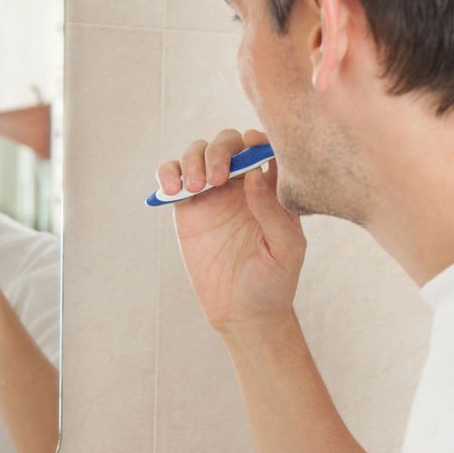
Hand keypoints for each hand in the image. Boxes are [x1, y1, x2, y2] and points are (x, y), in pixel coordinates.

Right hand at [157, 129, 305, 336]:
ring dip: (193, 160)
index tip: (249, 148)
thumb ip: (272, 210)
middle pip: (226, 143)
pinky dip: (167, 173)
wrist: (243, 313)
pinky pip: (172, 177)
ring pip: (197, 153)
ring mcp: (211, 194)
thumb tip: (254, 173)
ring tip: (196, 187)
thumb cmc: (274, 281)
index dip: (255, 139)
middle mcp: (240, 185)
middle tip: (217, 178)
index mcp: (270, 188)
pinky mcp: (187, 209)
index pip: (262, 147)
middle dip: (219, 150)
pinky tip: (172, 188)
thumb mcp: (285, 248)